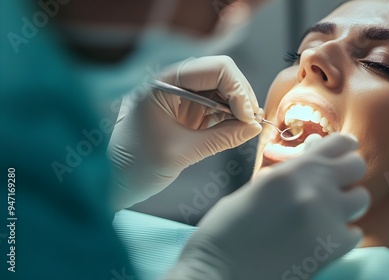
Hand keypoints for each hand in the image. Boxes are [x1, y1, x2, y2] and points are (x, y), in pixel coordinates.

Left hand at [108, 56, 261, 209]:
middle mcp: (173, 82)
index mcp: (164, 82)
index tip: (248, 118)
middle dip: (241, 97)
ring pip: (222, 90)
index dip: (238, 89)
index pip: (215, 68)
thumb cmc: (136, 166)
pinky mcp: (186, 111)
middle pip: (222, 75)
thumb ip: (222, 137)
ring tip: (246, 129)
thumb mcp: (183, 153)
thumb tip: (255, 128)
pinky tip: (236, 129)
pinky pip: (216, 106)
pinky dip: (230, 116)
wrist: (113, 181)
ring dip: (238, 107)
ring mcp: (180, 96)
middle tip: (252, 124)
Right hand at [167, 133, 369, 279]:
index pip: (338, 144)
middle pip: (357, 166)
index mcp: (290, 172)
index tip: (341, 153)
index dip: (342, 147)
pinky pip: (354, 233)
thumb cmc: (226, 230)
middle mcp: (313, 190)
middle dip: (348, 172)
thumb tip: (308, 165)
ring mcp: (325, 220)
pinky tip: (322, 237)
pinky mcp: (331, 250)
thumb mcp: (255, 190)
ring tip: (327, 212)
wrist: (220, 272)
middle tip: (334, 183)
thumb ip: (287, 175)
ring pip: (361, 198)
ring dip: (346, 203)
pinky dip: (342, 234)